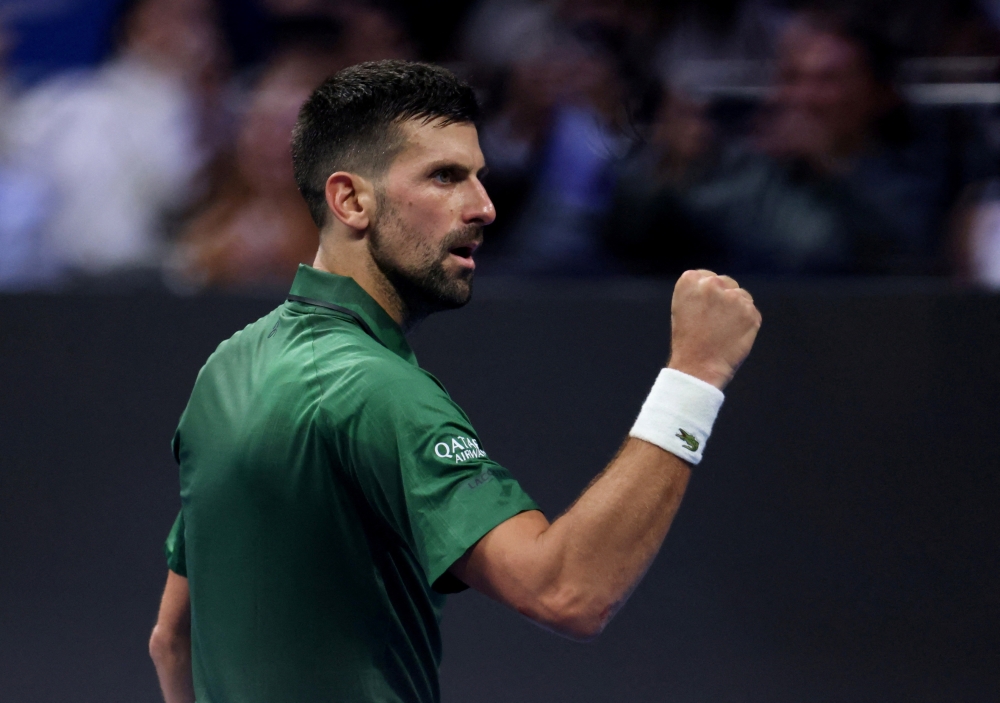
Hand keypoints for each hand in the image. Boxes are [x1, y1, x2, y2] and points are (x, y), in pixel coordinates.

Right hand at [667, 269, 761, 389]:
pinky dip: (746, 323)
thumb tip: (719, 287)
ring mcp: (733, 297)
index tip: (704, 310)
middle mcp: (712, 284)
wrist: (697, 367)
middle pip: (726, 283)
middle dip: (724, 299)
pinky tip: (733, 335)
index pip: (706, 277)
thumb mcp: (682, 307)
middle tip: (714, 322)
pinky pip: (752, 312)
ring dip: (737, 310)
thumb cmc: (687, 341)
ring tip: (723, 330)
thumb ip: (698, 292)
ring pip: (742, 296)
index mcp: (690, 280)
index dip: (708, 295)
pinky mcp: (750, 312)